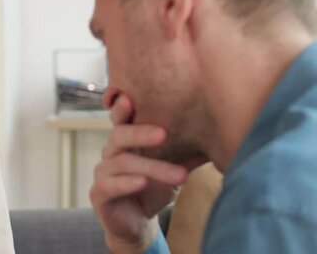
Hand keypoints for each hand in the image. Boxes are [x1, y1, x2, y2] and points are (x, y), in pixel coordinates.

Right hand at [90, 91, 188, 252]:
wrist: (137, 223)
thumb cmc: (152, 189)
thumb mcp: (173, 169)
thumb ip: (189, 153)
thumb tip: (223, 136)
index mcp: (126, 141)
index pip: (121, 119)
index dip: (122, 108)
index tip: (131, 98)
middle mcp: (110, 152)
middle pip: (119, 135)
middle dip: (140, 133)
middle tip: (163, 134)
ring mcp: (102, 173)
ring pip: (123, 163)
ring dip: (152, 167)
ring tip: (180, 175)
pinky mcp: (98, 194)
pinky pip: (109, 185)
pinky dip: (126, 183)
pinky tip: (142, 182)